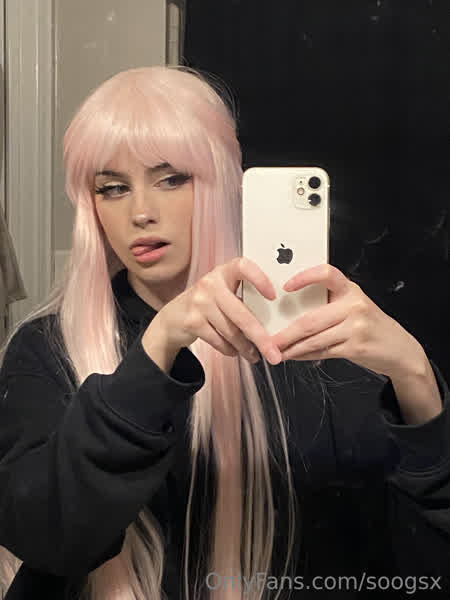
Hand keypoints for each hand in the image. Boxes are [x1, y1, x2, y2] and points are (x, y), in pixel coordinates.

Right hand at [154, 257, 282, 364]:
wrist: (173, 318)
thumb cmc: (208, 304)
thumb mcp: (224, 293)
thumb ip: (243, 298)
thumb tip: (274, 323)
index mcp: (223, 272)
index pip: (243, 267)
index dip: (260, 279)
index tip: (273, 297)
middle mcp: (210, 283)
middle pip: (242, 314)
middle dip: (261, 338)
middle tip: (274, 353)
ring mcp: (199, 302)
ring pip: (231, 331)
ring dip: (246, 348)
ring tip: (255, 355)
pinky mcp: (192, 321)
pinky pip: (219, 341)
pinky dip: (230, 350)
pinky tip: (235, 351)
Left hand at [270, 263, 423, 378]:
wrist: (399, 348)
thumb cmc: (370, 325)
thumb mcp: (354, 305)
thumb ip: (329, 303)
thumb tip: (290, 310)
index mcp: (350, 289)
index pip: (326, 274)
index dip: (304, 277)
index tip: (285, 286)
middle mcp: (354, 305)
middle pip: (310, 319)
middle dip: (285, 333)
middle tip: (268, 338)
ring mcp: (356, 327)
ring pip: (313, 338)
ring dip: (291, 347)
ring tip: (277, 350)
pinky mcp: (355, 347)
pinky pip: (322, 351)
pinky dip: (304, 355)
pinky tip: (294, 355)